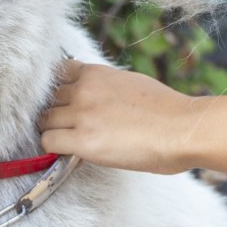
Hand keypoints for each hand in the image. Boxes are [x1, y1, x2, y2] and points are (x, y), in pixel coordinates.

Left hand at [39, 60, 201, 174]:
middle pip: (48, 98)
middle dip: (54, 112)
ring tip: (68, 142)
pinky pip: (48, 142)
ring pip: (44, 120)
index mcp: (96, 73)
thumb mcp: (130, 83)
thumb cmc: (166, 111)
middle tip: (65, 127)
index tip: (63, 103)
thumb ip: (105, 86)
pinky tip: (68, 153)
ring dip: (53, 131)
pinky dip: (53, 149)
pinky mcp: (83, 141)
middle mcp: (84, 89)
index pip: (56, 73)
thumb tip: (94, 95)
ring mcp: (82, 114)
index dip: (57, 90)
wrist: (183, 129)